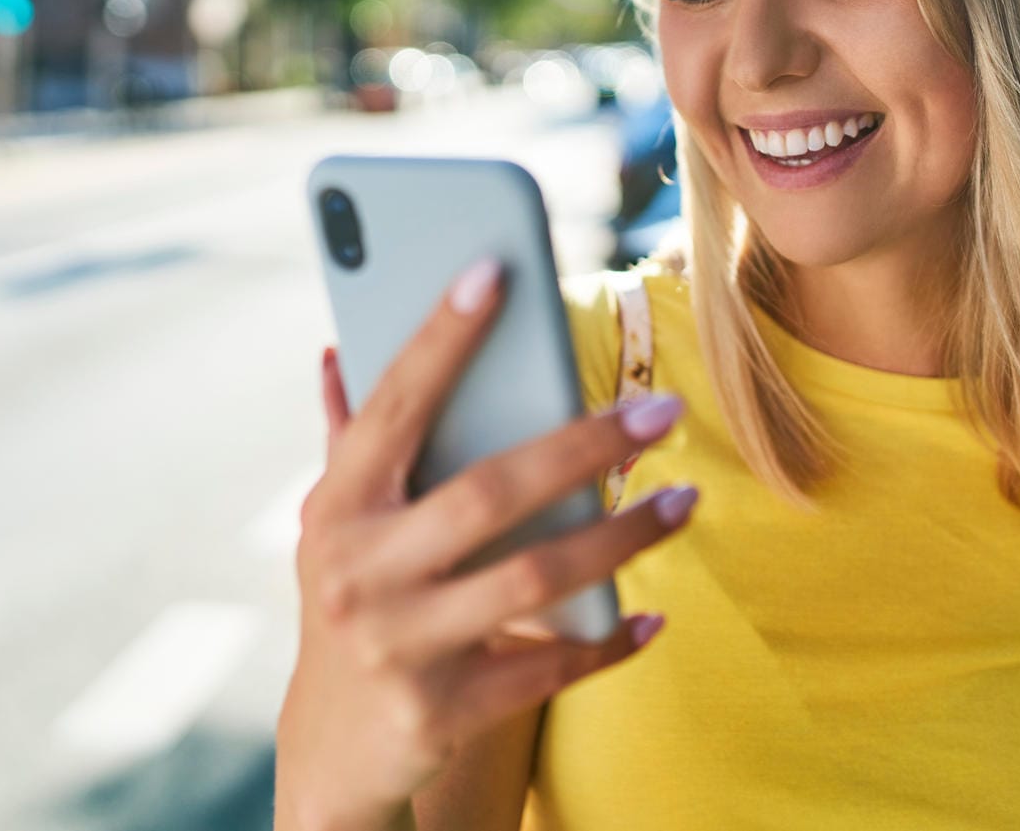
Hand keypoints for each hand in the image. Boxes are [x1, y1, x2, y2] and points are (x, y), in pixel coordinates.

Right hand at [275, 257, 695, 830]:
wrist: (333, 751)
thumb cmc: (355, 600)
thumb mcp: (337, 522)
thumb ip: (346, 438)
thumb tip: (336, 348)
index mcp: (336, 505)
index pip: (393, 405)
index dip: (440, 336)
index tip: (495, 269)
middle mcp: (357, 570)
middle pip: (489, 493)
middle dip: (585, 445)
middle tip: (667, 408)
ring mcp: (398, 645)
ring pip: (534, 579)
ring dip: (623, 536)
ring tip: (686, 499)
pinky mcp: (441, 711)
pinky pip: (548, 666)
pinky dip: (609, 642)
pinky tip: (655, 617)